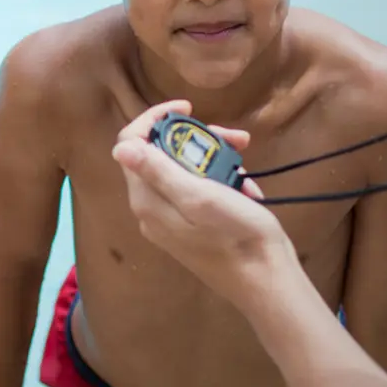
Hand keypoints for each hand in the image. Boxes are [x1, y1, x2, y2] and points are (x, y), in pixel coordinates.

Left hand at [110, 99, 298, 309]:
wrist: (265, 280)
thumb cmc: (236, 235)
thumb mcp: (200, 196)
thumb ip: (159, 171)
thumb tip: (121, 147)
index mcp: (147, 199)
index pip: (130, 144)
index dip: (154, 119)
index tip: (188, 107)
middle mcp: (151, 208)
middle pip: (160, 154)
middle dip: (196, 138)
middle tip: (234, 137)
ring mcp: (170, 218)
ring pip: (183, 169)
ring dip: (215, 158)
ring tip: (246, 162)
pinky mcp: (190, 224)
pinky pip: (197, 189)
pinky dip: (221, 180)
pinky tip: (246, 188)